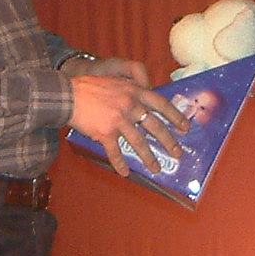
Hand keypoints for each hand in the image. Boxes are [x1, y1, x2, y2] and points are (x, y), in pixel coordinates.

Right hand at [69, 71, 187, 176]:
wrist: (68, 95)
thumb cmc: (90, 88)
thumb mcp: (116, 82)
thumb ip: (132, 91)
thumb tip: (147, 104)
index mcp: (134, 92)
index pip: (161, 104)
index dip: (175, 116)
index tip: (186, 127)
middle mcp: (130, 105)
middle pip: (155, 126)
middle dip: (169, 141)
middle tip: (178, 153)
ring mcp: (118, 120)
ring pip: (139, 142)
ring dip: (149, 158)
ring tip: (157, 169)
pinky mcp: (105, 132)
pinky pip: (116, 152)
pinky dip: (120, 164)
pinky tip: (125, 173)